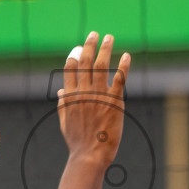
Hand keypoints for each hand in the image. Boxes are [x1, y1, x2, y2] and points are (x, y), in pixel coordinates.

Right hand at [57, 32, 130, 167]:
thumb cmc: (78, 141)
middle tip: (95, 34)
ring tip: (109, 37)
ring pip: (101, 65)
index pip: (70, 68)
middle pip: (85, 61)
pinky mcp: (114, 101)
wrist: (90, 155)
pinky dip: (123, 65)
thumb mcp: (65, 122)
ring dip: (105, 49)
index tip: (79, 47)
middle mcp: (84, 91)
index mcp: (70, 95)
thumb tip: (61, 91)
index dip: (75, 55)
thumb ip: (63, 104)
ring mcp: (99, 95)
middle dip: (90, 45)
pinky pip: (119, 78)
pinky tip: (126, 55)